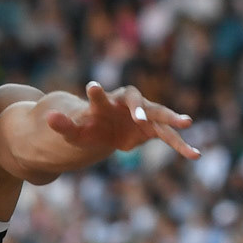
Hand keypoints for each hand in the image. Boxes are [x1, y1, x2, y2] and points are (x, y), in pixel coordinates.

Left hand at [46, 83, 198, 160]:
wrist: (103, 131)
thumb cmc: (87, 127)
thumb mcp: (73, 131)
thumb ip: (63, 124)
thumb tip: (48, 118)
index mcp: (108, 102)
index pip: (105, 96)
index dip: (100, 94)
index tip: (93, 88)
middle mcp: (129, 105)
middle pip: (140, 102)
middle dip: (143, 107)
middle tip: (142, 116)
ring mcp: (144, 116)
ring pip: (161, 117)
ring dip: (173, 120)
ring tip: (187, 123)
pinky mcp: (153, 130)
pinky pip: (169, 137)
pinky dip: (181, 145)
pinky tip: (195, 155)